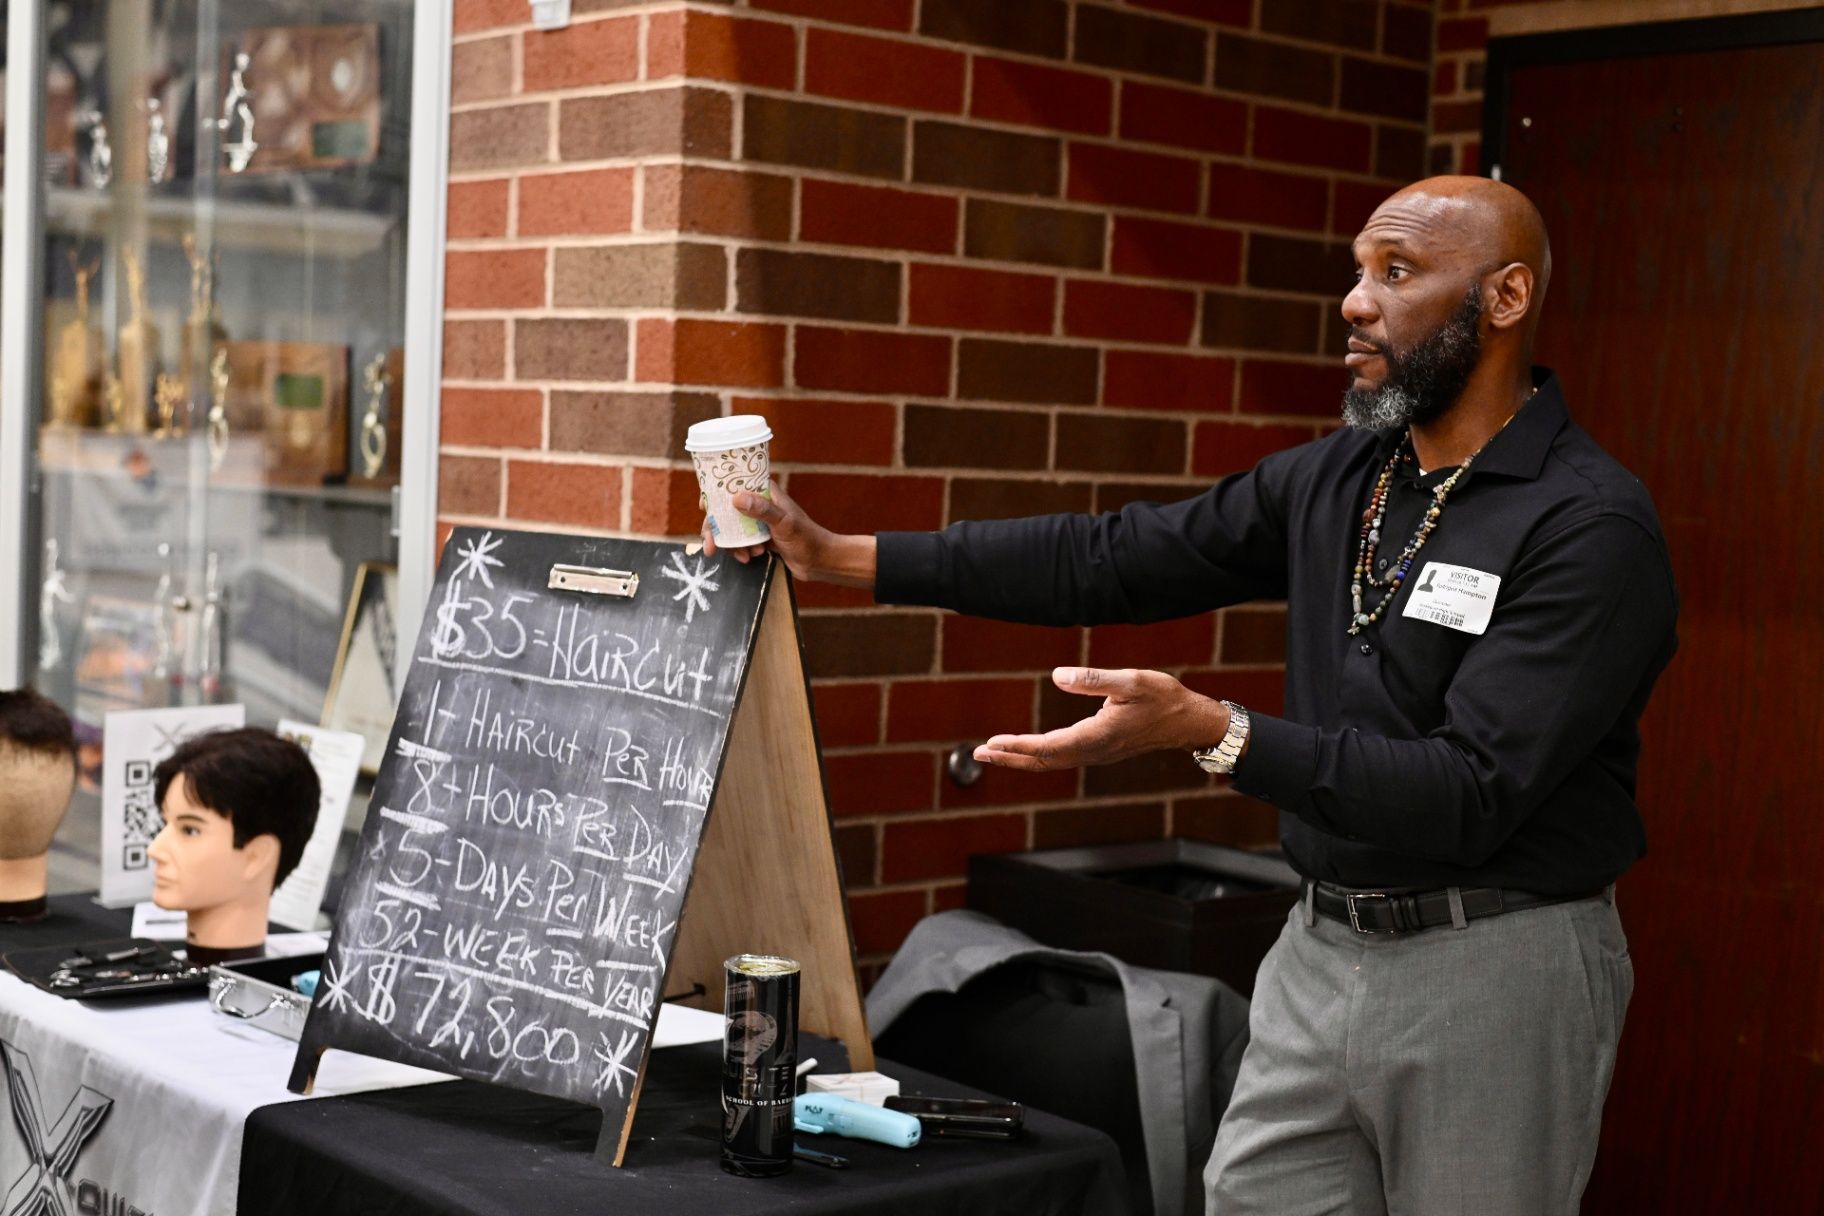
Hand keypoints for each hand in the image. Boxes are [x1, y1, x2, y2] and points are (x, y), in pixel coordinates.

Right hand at [700, 479, 875, 586]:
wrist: (820, 562)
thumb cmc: (807, 538)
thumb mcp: (784, 523)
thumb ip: (762, 510)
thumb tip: (736, 499)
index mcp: (765, 492)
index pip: (734, 484)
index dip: (716, 492)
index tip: (705, 506)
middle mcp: (760, 503)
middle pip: (727, 510)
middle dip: (717, 528)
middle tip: (710, 545)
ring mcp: (759, 521)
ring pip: (732, 528)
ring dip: (732, 543)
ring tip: (744, 555)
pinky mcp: (760, 537)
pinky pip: (741, 541)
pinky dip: (741, 551)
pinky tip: (750, 558)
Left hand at [974, 667, 1229, 771]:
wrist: (1188, 722)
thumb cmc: (1163, 698)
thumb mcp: (1131, 681)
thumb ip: (1094, 679)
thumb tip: (1058, 676)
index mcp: (1097, 736)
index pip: (1048, 747)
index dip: (1018, 746)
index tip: (992, 744)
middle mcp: (1093, 751)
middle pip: (1043, 760)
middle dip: (1010, 758)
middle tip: (978, 754)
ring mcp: (1097, 754)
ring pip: (1052, 761)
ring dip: (1021, 758)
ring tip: (994, 753)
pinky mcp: (1100, 750)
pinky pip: (1063, 757)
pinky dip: (1040, 755)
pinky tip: (1029, 750)